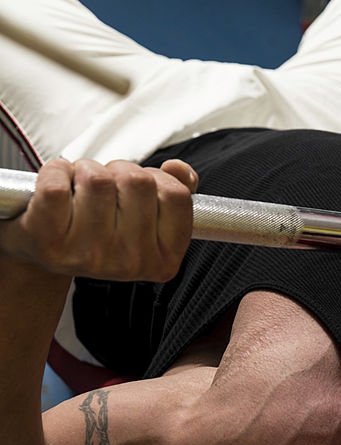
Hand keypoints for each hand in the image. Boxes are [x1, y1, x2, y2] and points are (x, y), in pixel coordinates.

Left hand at [0, 158, 197, 281]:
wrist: (46, 254)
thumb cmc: (98, 232)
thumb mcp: (147, 221)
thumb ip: (173, 195)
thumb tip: (177, 169)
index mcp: (162, 260)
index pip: (176, 196)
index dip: (158, 177)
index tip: (139, 187)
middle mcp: (130, 262)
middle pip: (138, 181)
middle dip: (119, 170)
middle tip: (105, 186)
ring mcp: (89, 254)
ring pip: (98, 179)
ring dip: (85, 169)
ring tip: (80, 188)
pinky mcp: (50, 241)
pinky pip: (56, 185)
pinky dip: (54, 172)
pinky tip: (58, 184)